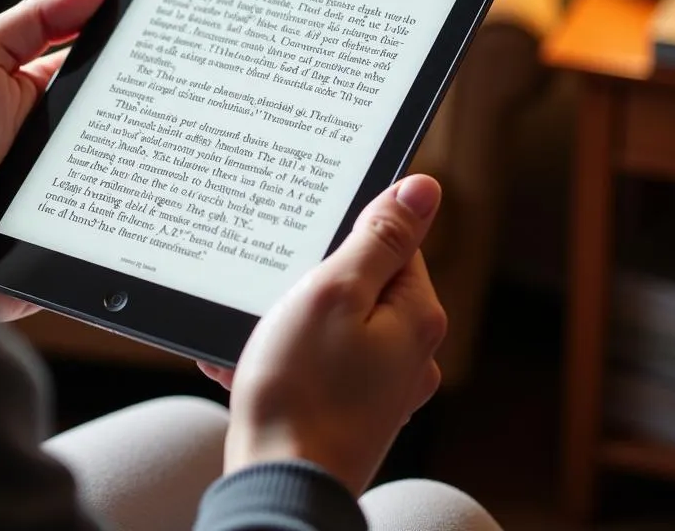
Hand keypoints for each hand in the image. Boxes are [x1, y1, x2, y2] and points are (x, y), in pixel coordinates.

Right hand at [200, 174, 445, 496]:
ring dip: (290, 321)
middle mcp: (410, 352)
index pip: (395, 241)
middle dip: (310, 282)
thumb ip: (381, 238)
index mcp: (416, 316)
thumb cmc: (301, 389)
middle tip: (275, 299)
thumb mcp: (335, 292)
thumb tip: (424, 188)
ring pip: (334, 323)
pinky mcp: (353, 409)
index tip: (308, 248)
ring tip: (256, 338)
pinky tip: (250, 366)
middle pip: (362, 282)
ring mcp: (383, 385)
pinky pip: (319, 361)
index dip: (346, 236)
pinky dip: (286, 356)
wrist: (279, 486)